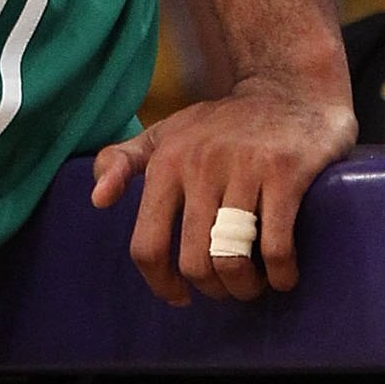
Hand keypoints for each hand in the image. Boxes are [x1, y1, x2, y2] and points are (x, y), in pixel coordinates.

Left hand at [92, 66, 355, 306]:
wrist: (287, 87)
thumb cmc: (222, 124)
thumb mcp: (167, 133)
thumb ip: (125, 161)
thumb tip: (97, 199)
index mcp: (166, 160)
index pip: (147, 244)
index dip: (162, 284)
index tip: (181, 296)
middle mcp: (200, 164)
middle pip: (194, 263)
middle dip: (213, 289)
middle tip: (228, 285)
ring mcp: (243, 167)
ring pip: (231, 260)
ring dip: (244, 287)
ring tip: (254, 281)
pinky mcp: (284, 173)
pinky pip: (276, 248)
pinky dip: (280, 274)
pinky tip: (282, 273)